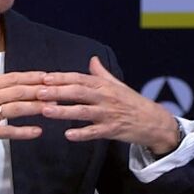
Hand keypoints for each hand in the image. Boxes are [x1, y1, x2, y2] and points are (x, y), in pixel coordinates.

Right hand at [0, 56, 48, 176]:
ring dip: (37, 107)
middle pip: (19, 90)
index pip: (11, 77)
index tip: (47, 75)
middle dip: (41, 88)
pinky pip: (7, 131)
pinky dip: (23, 131)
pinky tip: (37, 131)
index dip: (31, 76)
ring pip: (17, 108)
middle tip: (59, 88)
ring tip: (55, 106)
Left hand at [38, 56, 180, 152]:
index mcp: (104, 86)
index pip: (79, 78)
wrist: (153, 121)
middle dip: (58, 92)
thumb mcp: (118, 85)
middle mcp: (105, 98)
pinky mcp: (112, 130)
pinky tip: (68, 135)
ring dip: (64, 111)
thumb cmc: (132, 102)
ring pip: (83, 112)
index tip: (44, 77)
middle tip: (39, 92)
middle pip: (78, 92)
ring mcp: (108, 114)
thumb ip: (102, 73)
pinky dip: (81, 134)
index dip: (61, 78)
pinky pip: (94, 132)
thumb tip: (92, 59)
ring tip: (46, 110)